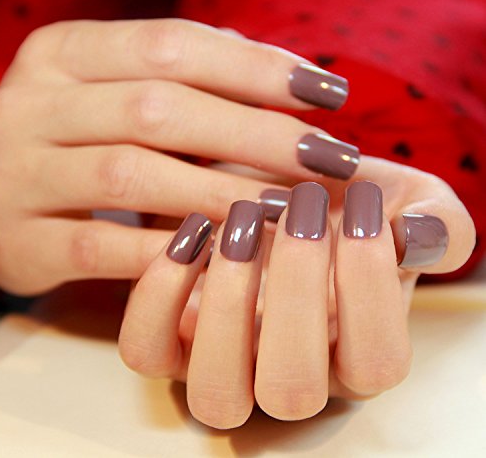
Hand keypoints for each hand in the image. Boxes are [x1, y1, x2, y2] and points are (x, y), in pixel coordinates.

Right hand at [0, 18, 356, 293]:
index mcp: (67, 53)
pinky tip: (224, 256)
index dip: (257, 68)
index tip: (329, 92)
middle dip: (257, 135)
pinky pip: (99, 248)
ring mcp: (20, 173)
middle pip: (160, 109)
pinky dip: (166, 254)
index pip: (174, 45)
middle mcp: (36, 104)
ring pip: (132, 177)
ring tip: (290, 208)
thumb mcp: (116, 89)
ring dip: (219, 194)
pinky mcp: (20, 240)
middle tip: (331, 157)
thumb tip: (275, 69)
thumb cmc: (78, 138)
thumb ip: (185, 75)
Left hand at [118, 156, 474, 428]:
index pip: (376, 362)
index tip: (363, 205)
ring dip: (228, 305)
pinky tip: (194, 230)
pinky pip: (147, 351)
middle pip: (292, 390)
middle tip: (300, 209)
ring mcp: (224, 364)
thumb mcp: (404, 202)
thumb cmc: (344, 202)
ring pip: (216, 393)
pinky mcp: (170, 340)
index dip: (371, 285)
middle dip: (298, 291)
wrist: (281, 190)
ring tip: (243, 222)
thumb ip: (436, 223)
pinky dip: (160, 295)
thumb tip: (418, 236)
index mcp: (355, 353)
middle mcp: (290, 374)